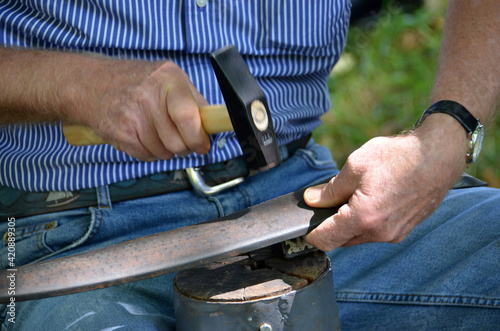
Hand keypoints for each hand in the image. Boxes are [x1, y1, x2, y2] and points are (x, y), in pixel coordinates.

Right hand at [73, 59, 210, 160]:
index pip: (188, 116)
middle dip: (184, 146)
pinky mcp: (121, 135)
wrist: (93, 84)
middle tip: (181, 137)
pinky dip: (150, 151)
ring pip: (164, 154)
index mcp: (168, 80)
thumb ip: (195, 101)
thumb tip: (214, 125)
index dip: (198, 137)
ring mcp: (132, 118)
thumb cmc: (138, 82)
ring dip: (166, 149)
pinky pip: (147, 157)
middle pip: (178, 143)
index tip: (202, 144)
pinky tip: (144, 134)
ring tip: (157, 130)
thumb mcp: (171, 78)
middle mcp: (148, 98)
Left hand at [303, 116, 466, 250]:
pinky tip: (371, 199)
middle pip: (342, 240)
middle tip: (328, 202)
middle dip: (331, 225)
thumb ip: (330, 189)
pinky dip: (366, 222)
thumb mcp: (355, 166)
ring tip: (354, 195)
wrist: (438, 157)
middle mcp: (379, 233)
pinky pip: (375, 232)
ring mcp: (394, 234)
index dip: (311, 234)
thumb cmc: (399, 157)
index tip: (305, 225)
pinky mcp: (403, 231)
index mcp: (363, 218)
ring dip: (350, 223)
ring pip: (359, 236)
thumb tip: (312, 199)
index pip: (326, 240)